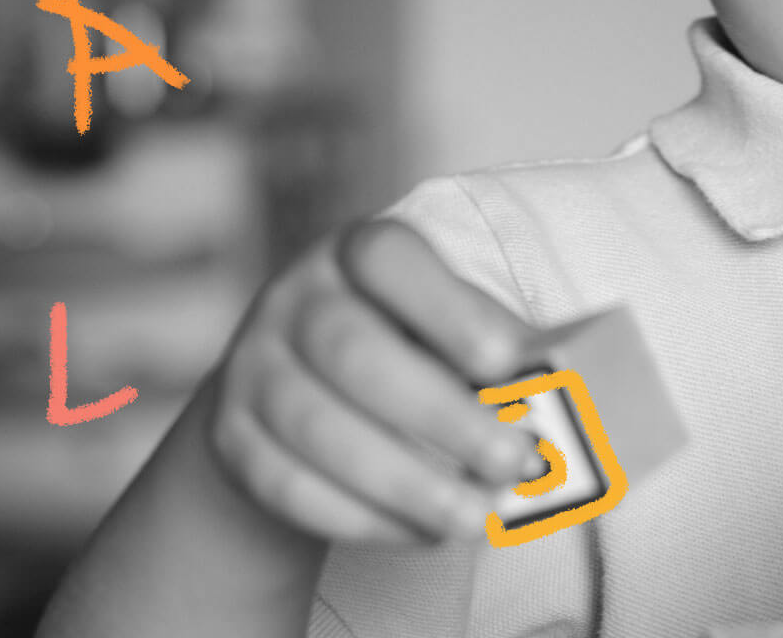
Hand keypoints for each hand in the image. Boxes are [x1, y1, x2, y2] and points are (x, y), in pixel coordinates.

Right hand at [205, 217, 544, 546]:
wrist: (298, 393)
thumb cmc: (411, 349)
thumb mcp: (449, 325)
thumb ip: (494, 347)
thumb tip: (552, 390)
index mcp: (358, 252)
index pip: (389, 258)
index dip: (450, 310)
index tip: (510, 363)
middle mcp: (294, 299)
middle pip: (354, 354)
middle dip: (442, 416)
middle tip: (511, 462)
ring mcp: (251, 366)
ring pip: (318, 429)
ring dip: (408, 483)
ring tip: (477, 516)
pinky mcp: (230, 437)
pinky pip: (288, 485)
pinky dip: (364, 517)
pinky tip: (424, 531)